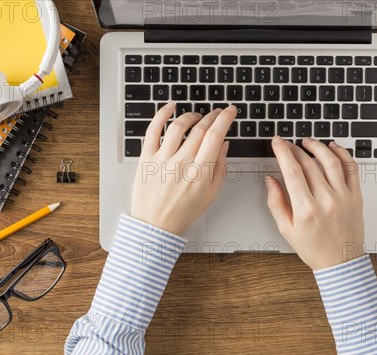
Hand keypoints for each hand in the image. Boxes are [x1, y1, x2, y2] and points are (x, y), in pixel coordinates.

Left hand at [130, 103, 236, 234]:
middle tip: (217, 112)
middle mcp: (181, 164)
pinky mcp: (146, 159)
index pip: (215, 137)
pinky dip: (161, 114)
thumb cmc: (182, 212)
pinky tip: (171, 107)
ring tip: (197, 116)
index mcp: (200, 174)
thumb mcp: (210, 194)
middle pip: (200, 129)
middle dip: (212, 116)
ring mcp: (162, 160)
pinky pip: (153, 130)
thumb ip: (219, 168)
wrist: (155, 226)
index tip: (230, 111)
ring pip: (178, 126)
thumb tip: (224, 144)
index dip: (225, 119)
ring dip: (191, 116)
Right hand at [265, 137, 364, 270]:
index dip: (283, 152)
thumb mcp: (287, 229)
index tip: (277, 143)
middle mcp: (326, 201)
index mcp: (306, 209)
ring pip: (331, 161)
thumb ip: (276, 202)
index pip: (292, 171)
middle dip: (295, 149)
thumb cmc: (314, 249)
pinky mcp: (356, 197)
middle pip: (309, 164)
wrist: (340, 263)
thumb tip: (270, 180)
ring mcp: (343, 197)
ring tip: (308, 142)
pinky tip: (333, 148)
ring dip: (318, 147)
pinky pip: (351, 169)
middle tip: (287, 143)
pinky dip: (342, 154)